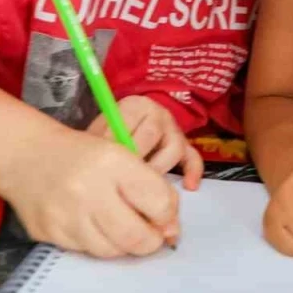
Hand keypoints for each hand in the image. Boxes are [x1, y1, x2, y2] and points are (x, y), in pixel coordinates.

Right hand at [7, 130, 182, 257]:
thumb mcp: (123, 156)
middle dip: (151, 241)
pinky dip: (98, 243)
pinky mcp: (49, 233)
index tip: (166, 218)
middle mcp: (87, 189)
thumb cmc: (84, 156)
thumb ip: (151, 188)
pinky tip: (94, 226)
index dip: (169, 216)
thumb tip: (171, 229)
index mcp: (113, 162)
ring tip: (120, 226)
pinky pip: (86, 251)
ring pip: (112, 250)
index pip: (159, 202)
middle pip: (136, 236)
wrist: (28, 156)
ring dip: (124, 244)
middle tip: (151, 235)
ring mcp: (65, 214)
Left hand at [87, 95, 202, 190]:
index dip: (115, 147)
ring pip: (174, 148)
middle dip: (136, 160)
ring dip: (158, 169)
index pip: (127, 123)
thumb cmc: (111, 134)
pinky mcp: (186, 146)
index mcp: (135, 105)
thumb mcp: (101, 133)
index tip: (104, 166)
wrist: (130, 129)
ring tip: (143, 186)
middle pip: (152, 135)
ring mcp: (174, 130)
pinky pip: (194, 158)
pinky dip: (193, 172)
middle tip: (121, 179)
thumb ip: (102, 143)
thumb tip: (99, 165)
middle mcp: (158, 113)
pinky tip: (188, 186)